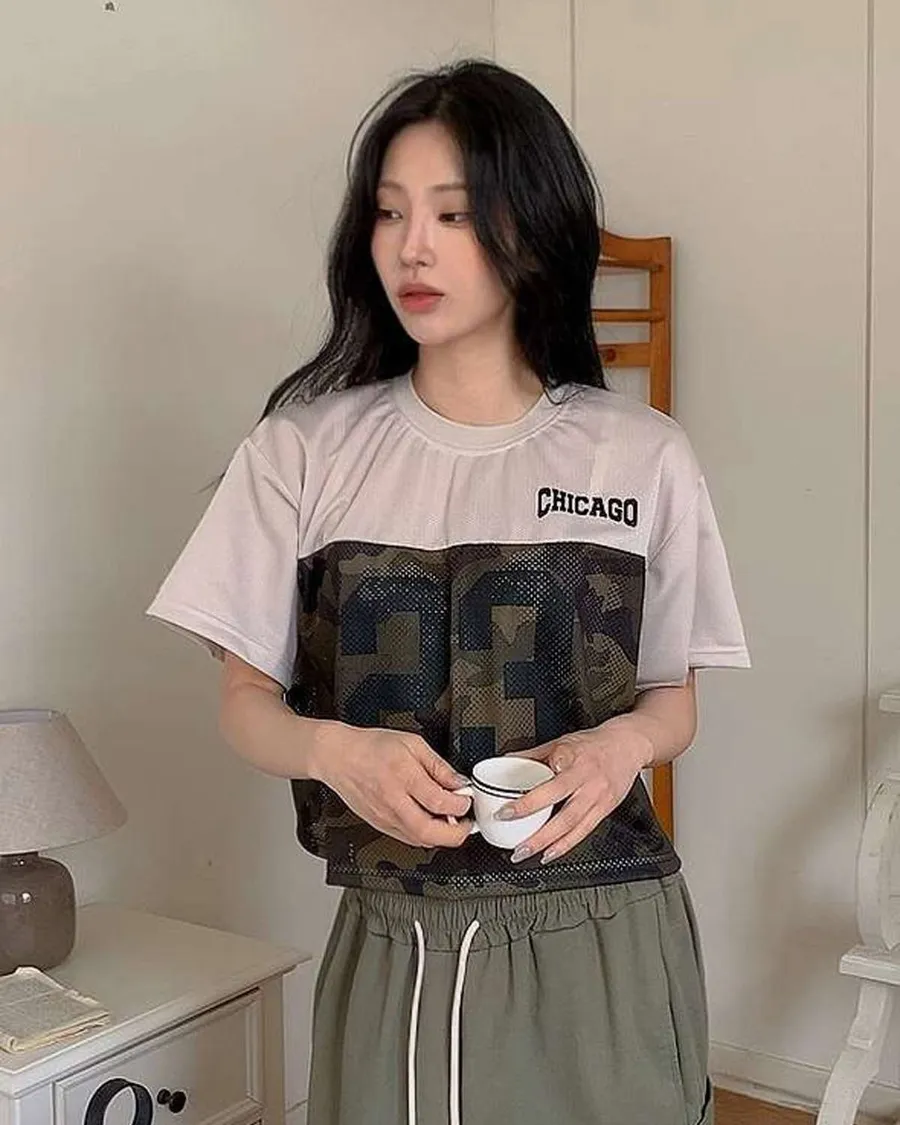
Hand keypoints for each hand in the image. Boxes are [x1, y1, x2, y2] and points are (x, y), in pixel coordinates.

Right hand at [313, 726, 473, 848]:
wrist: (339, 757)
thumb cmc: (371, 747)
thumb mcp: (412, 744)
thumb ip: (438, 765)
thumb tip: (458, 782)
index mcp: (403, 776)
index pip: (439, 802)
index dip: (461, 804)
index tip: (467, 799)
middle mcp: (393, 801)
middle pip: (429, 832)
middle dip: (456, 834)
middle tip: (467, 824)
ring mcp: (385, 817)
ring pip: (419, 840)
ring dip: (442, 837)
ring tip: (451, 822)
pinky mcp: (379, 825)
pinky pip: (407, 838)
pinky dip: (425, 835)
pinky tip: (431, 823)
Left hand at [496, 720, 651, 863]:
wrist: (629, 745)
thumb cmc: (595, 743)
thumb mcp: (562, 741)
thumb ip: (534, 754)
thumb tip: (507, 761)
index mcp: (573, 758)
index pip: (551, 776)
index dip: (534, 790)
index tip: (513, 802)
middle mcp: (587, 779)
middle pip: (560, 805)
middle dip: (534, 822)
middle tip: (511, 831)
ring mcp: (597, 796)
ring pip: (571, 824)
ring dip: (546, 841)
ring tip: (525, 851)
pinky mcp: (605, 809)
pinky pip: (583, 831)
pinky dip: (564, 845)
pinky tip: (549, 853)